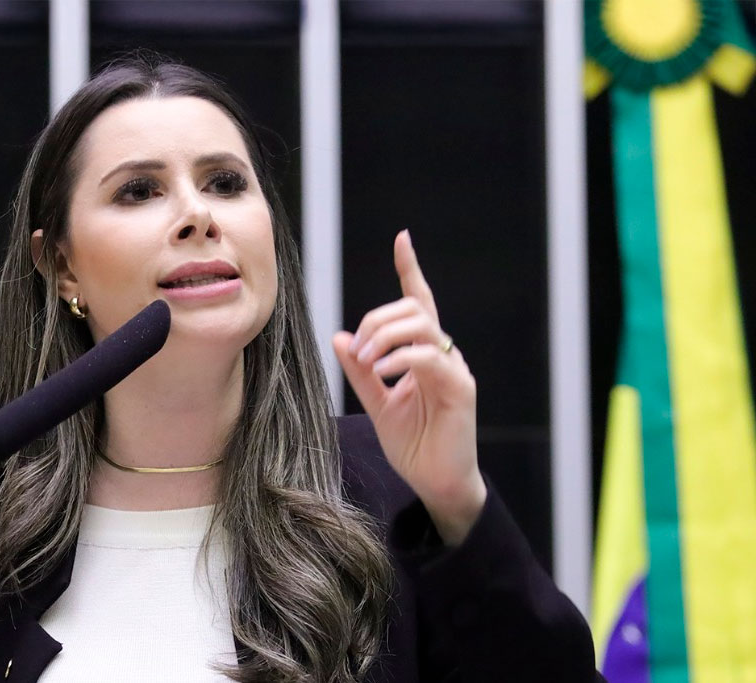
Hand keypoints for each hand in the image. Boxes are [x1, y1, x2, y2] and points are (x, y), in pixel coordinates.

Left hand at [333, 230, 485, 544]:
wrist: (438, 484)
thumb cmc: (414, 445)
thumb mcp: (378, 404)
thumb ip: (361, 372)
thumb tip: (340, 337)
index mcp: (423, 355)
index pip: (420, 303)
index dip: (411, 269)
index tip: (402, 240)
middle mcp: (442, 356)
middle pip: (414, 309)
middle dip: (378, 319)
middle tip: (358, 351)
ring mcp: (454, 371)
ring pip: (422, 326)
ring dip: (386, 336)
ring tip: (368, 361)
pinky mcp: (461, 390)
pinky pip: (429, 357)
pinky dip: (401, 358)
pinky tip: (383, 371)